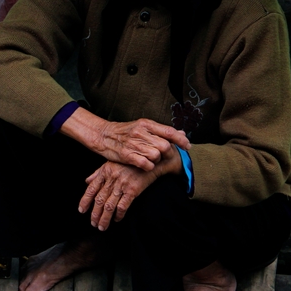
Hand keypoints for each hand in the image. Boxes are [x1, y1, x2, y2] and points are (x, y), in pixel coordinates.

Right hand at [61, 109, 189, 170]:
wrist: (102, 135)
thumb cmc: (124, 132)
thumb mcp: (142, 126)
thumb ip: (161, 130)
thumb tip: (181, 133)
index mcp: (146, 124)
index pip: (169, 131)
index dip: (181, 140)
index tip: (188, 146)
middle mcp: (141, 132)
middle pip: (165, 146)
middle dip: (167, 153)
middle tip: (163, 156)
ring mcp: (133, 143)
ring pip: (156, 155)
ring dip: (156, 160)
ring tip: (150, 159)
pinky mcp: (127, 154)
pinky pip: (146, 164)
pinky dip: (148, 166)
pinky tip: (144, 164)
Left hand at [78, 162, 158, 230]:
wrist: (148, 162)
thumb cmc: (128, 163)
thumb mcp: (111, 164)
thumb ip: (98, 173)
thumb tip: (87, 182)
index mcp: (104, 172)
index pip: (91, 189)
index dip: (85, 201)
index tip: (81, 210)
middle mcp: (111, 179)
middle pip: (99, 200)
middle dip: (95, 214)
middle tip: (93, 223)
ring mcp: (122, 185)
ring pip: (109, 206)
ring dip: (105, 218)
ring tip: (102, 226)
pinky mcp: (133, 190)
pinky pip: (123, 206)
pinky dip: (119, 215)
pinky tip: (117, 219)